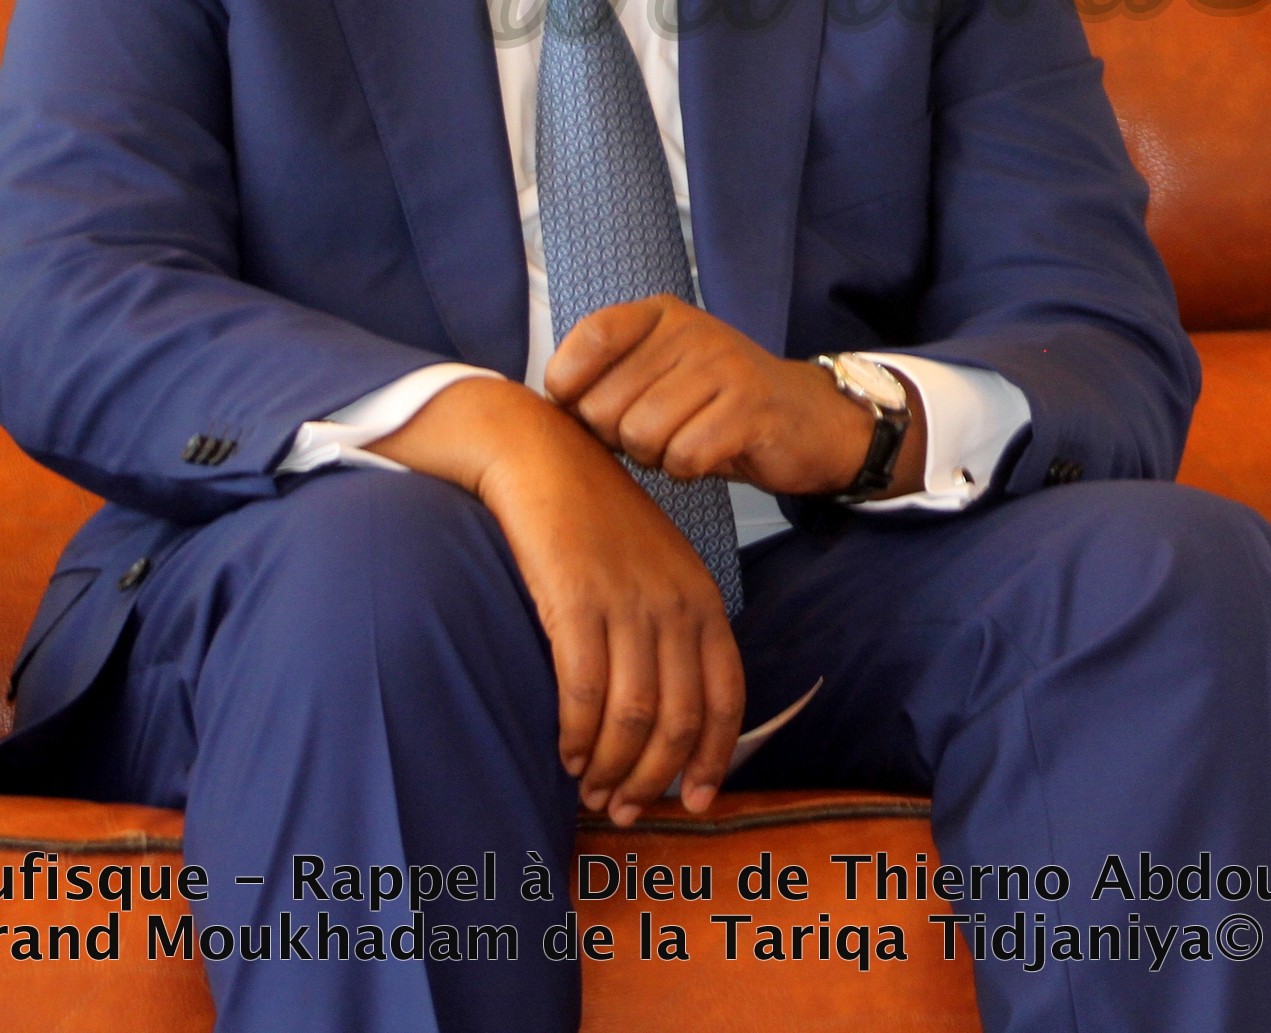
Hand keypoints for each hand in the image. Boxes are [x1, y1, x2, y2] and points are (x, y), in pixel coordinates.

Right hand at [371, 377, 744, 822]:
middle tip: (626, 812)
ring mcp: (629, 602)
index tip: (696, 802)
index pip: (727, 696)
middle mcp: (676, 604)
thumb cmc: (594, 525)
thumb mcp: (654, 574)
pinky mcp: (577, 601)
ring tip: (593, 793)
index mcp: (703, 600)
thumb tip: (665, 714)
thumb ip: (669, 633)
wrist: (544, 458)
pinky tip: (566, 755)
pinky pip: (584, 689)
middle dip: (655, 778)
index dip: (714, 758)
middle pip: (682, 718)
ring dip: (614, 767)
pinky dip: (577, 734)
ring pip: (635, 714)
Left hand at [543, 295, 926, 499]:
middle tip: (658, 434)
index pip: (585, 342)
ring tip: (685, 443)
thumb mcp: (663, 372)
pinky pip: (683, 457)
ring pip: (641, 436)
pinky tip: (710, 456)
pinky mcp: (750, 407)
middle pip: (604, 406)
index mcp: (661, 315)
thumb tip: (545, 409)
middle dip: (620, 439)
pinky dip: (689, 471)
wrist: (810, 421)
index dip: (572, 391)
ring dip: (657, 458)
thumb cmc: (721, 404)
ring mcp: (724, 365)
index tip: (593, 410)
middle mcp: (691, 330)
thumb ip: (609, 378)